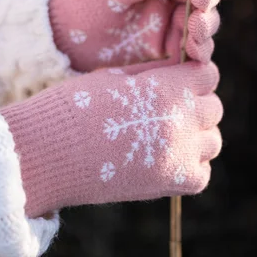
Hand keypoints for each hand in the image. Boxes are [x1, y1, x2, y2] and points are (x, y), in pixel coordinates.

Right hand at [3, 60, 222, 216]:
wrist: (43, 154)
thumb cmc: (72, 106)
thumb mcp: (114, 76)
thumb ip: (153, 73)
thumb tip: (178, 72)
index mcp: (166, 88)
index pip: (207, 74)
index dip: (192, 75)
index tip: (176, 81)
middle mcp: (180, 121)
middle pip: (213, 107)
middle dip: (194, 103)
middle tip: (167, 108)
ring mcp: (177, 156)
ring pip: (212, 141)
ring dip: (195, 135)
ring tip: (165, 134)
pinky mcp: (169, 184)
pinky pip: (201, 172)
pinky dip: (190, 166)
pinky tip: (165, 158)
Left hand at [49, 0, 227, 71]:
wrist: (58, 39)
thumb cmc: (81, 0)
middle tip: (200, 2)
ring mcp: (170, 23)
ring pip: (204, 22)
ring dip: (206, 26)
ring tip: (195, 31)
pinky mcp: (166, 52)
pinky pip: (192, 53)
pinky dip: (199, 53)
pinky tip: (195, 55)